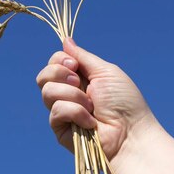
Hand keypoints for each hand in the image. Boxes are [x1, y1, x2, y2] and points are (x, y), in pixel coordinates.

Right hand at [36, 37, 155, 164]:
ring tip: (91, 105)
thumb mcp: (105, 72)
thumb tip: (66, 40)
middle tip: (80, 82)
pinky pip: (56, 110)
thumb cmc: (125, 102)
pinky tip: (90, 122)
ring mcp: (63, 112)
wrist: (130, 132)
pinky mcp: (60, 129)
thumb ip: (83, 57)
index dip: (59, 60)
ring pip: (47, 92)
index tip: (74, 65)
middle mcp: (68, 94)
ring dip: (73, 95)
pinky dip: (76, 113)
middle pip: (43, 76)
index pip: (54, 63)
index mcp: (79, 79)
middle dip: (60, 74)